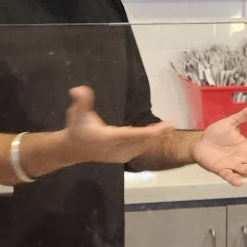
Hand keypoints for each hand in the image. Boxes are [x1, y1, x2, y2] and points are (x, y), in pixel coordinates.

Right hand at [59, 85, 173, 166]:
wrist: (74, 149)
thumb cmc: (77, 128)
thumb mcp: (76, 113)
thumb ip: (81, 102)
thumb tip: (79, 89)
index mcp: (107, 138)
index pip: (131, 135)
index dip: (149, 132)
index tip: (164, 128)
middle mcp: (116, 149)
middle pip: (141, 141)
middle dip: (157, 133)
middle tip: (171, 124)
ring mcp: (121, 155)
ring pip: (143, 145)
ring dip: (155, 137)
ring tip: (167, 127)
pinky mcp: (124, 157)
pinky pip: (140, 148)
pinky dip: (149, 140)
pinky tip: (156, 133)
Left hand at [191, 104, 246, 186]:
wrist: (200, 141)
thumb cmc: (216, 134)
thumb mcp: (231, 122)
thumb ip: (244, 116)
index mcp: (245, 148)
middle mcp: (241, 158)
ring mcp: (232, 164)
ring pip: (245, 170)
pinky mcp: (221, 169)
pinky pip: (228, 175)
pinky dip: (233, 179)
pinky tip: (239, 183)